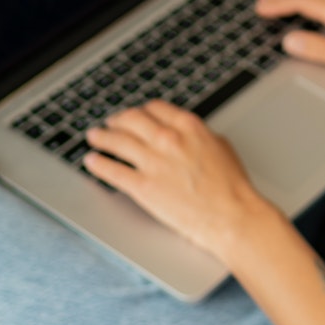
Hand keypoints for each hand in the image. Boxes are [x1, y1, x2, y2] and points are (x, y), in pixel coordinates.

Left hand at [84, 101, 282, 264]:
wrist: (232, 215)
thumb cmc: (232, 187)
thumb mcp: (221, 147)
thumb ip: (198, 136)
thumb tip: (187, 135)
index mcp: (188, 127)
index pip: (154, 109)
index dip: (141, 111)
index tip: (136, 115)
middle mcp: (167, 139)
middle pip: (131, 120)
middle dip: (117, 120)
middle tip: (110, 123)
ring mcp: (153, 162)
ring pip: (116, 141)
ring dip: (101, 137)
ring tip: (94, 137)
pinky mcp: (142, 186)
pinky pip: (112, 170)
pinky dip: (98, 164)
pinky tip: (92, 161)